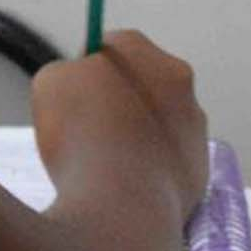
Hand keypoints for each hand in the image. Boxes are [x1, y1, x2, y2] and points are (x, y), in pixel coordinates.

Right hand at [33, 30, 210, 220]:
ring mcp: (195, 123)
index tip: (72, 96)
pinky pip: (168, 158)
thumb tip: (82, 87)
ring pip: (158, 120)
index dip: (86, 70)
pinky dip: (150, 166)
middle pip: (141, 81)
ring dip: (136, 132)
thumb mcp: (49, 83)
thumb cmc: (81, 134)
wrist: (121, 204)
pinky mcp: (201, 166)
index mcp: (139, 49)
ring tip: (105, 162)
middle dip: (117, 98)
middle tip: (86, 127)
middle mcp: (177, 77)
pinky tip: (125, 184)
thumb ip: (67, 73)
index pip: (109, 45)